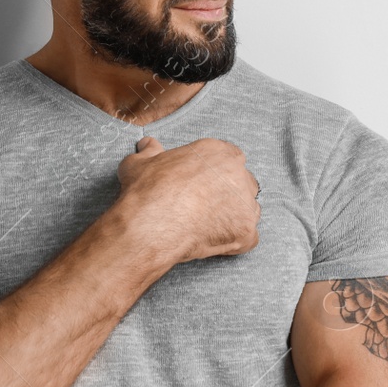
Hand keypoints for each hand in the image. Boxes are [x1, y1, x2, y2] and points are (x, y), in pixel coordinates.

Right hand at [114, 136, 260, 265]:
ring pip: (248, 209)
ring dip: (234, 216)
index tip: (204, 184)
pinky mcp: (246, 230)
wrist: (151, 224)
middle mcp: (237, 172)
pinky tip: (214, 241)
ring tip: (210, 225)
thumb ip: (150, 151)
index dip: (217, 173)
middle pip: (243, 182)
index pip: (230, 158)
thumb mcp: (139, 163)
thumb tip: (148, 145)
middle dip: (229, 194)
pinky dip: (235, 241)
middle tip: (207, 207)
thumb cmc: (146, 191)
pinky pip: (248, 237)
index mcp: (217, 151)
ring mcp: (245, 203)